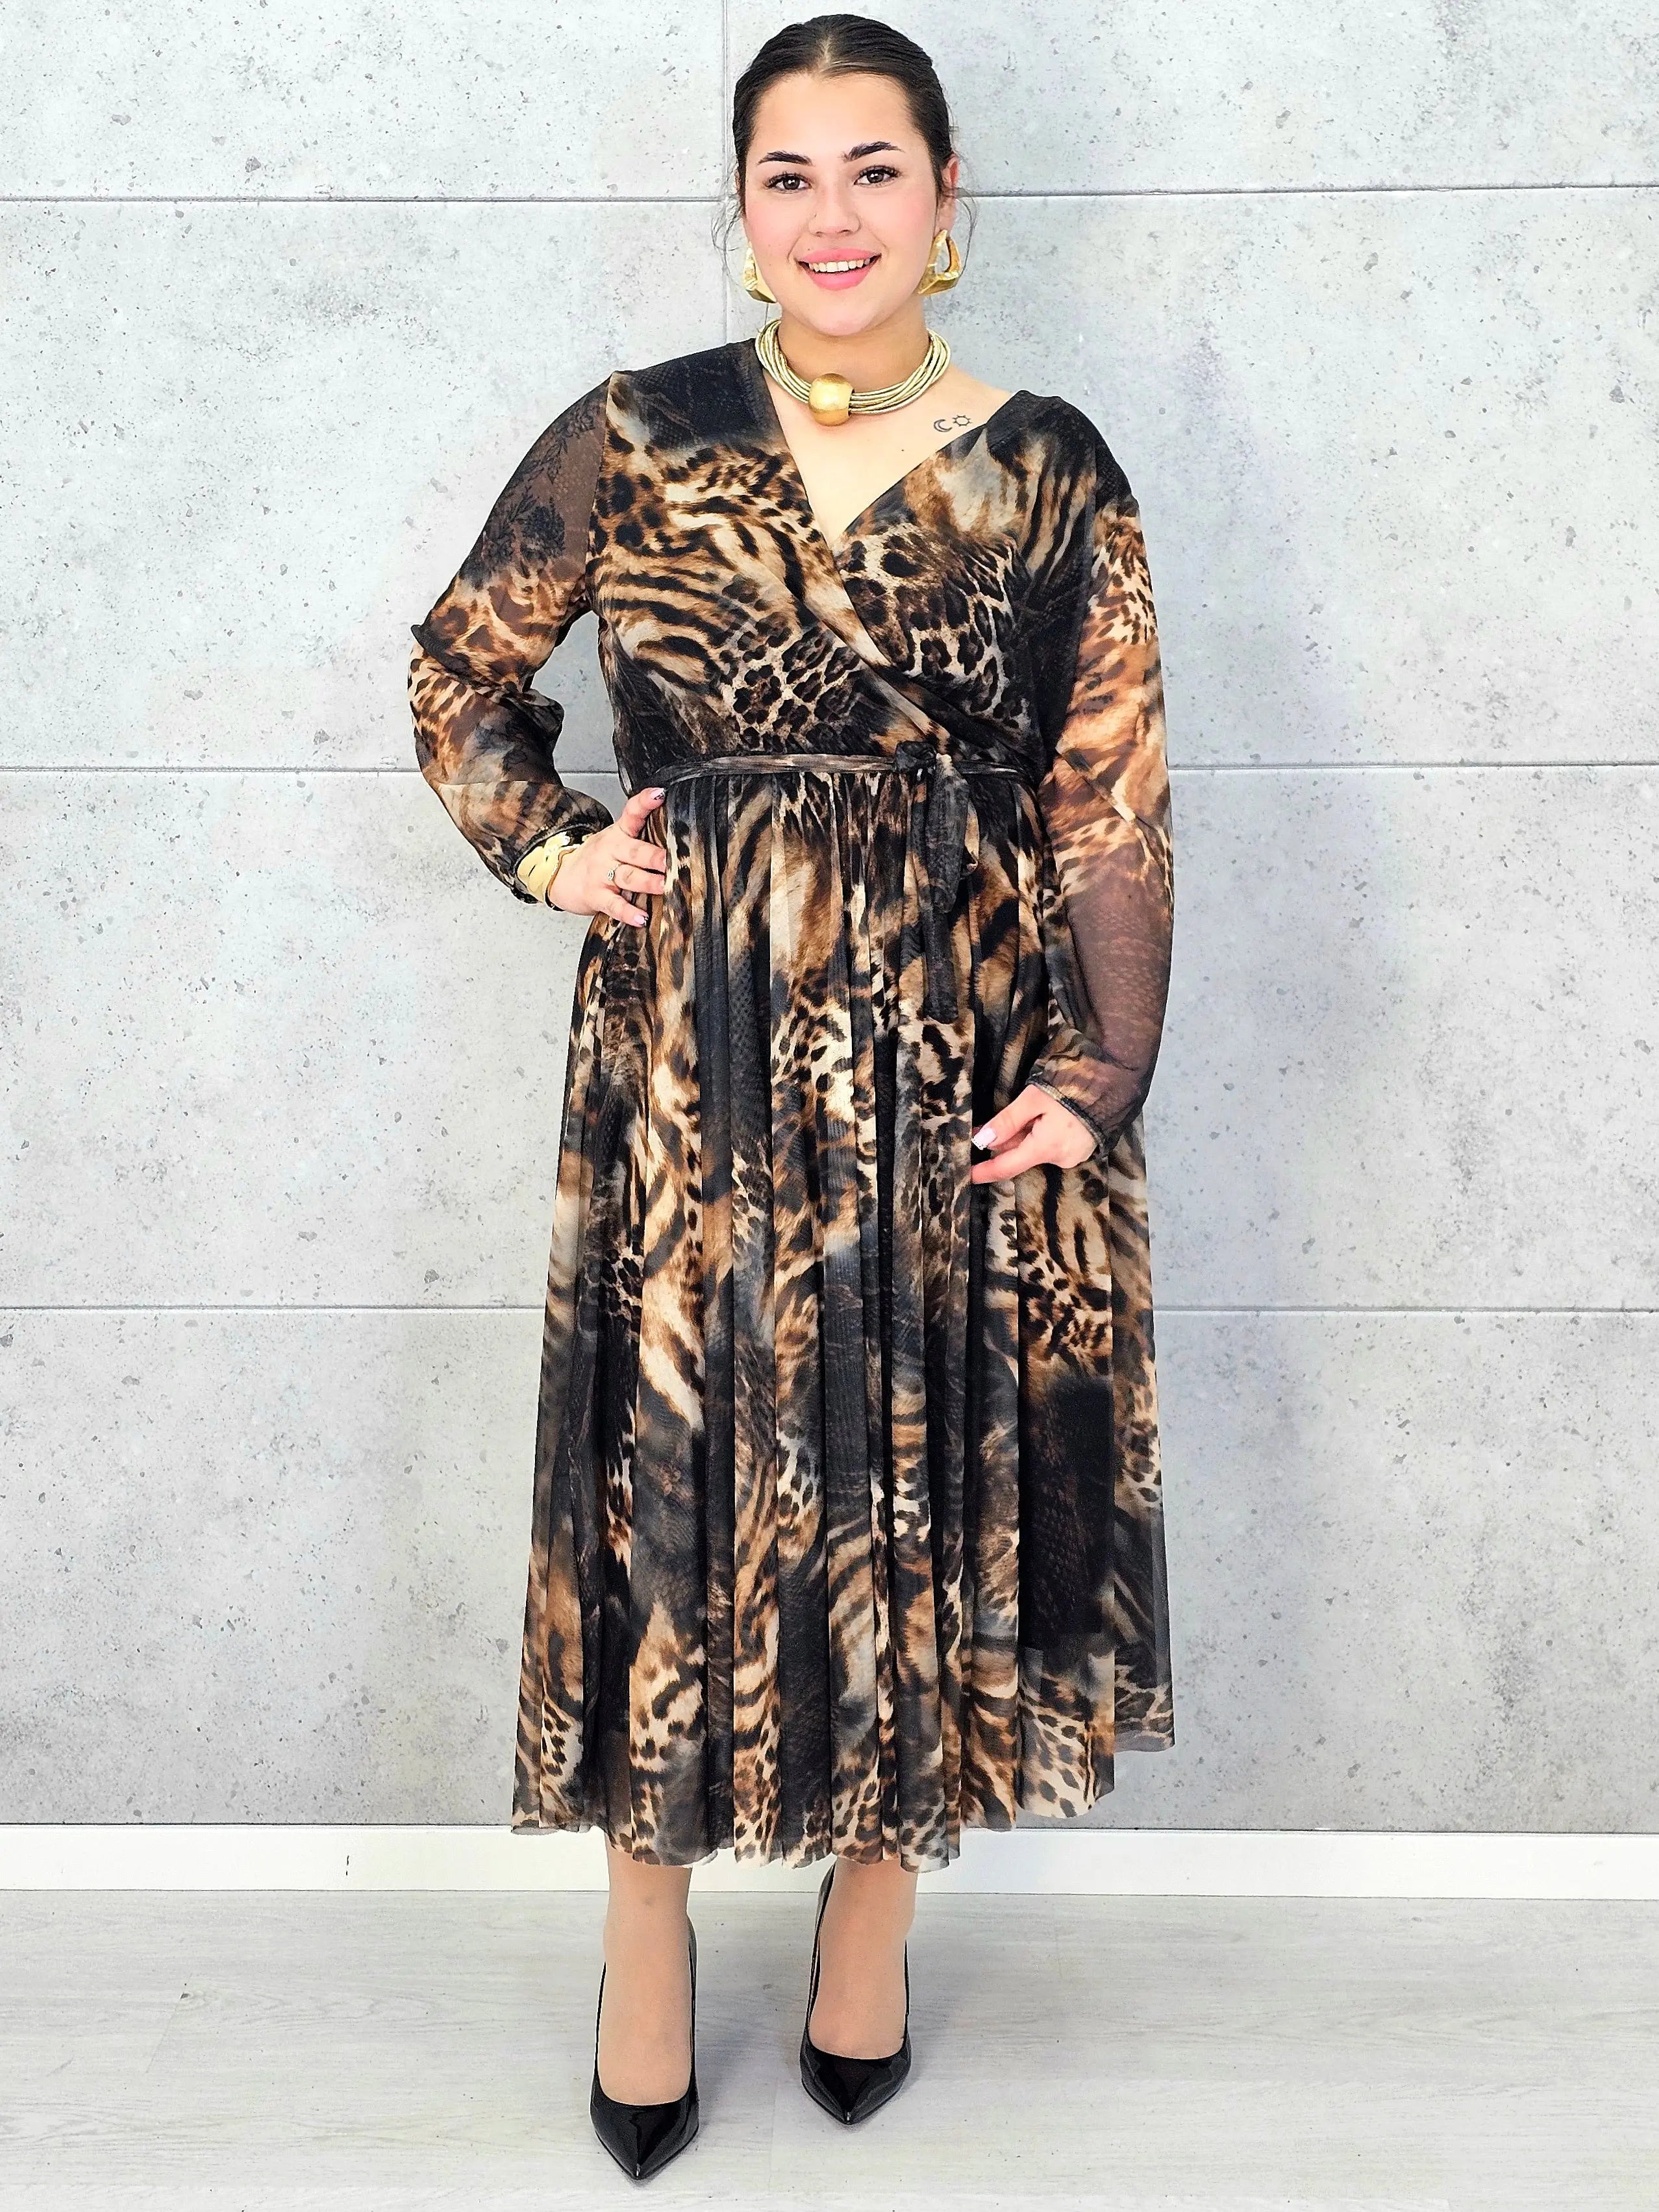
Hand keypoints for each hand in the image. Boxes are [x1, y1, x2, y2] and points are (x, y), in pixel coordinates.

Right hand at [547, 788, 666, 924]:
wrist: (561, 876)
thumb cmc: (598, 860)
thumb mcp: (615, 841)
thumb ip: (642, 839)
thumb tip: (679, 842)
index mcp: (618, 834)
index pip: (631, 814)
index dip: (644, 803)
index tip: (659, 795)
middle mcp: (610, 851)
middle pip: (635, 851)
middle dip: (654, 856)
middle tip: (671, 860)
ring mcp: (601, 874)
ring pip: (628, 877)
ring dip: (647, 882)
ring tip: (663, 885)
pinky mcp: (596, 896)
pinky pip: (614, 905)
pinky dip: (628, 912)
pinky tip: (640, 917)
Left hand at [969, 1086, 1094, 1181]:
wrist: (1116, 1080)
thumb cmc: (1075, 1086)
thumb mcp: (1035, 1099)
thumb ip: (1007, 1121)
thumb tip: (983, 1140)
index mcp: (1047, 1147)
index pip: (1007, 1167)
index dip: (985, 1171)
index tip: (966, 1175)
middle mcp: (1060, 1158)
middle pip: (1020, 1155)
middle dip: (1002, 1142)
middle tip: (983, 1127)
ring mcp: (1073, 1155)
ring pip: (1035, 1149)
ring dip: (1023, 1135)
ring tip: (1023, 1112)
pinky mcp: (1081, 1148)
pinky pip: (1051, 1145)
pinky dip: (1039, 1134)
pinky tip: (1042, 1116)